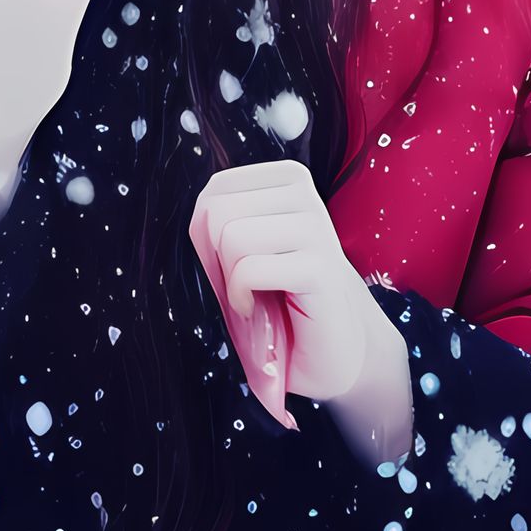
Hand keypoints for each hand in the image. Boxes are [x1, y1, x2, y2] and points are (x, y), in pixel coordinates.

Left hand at [188, 162, 411, 458]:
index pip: (217, 189)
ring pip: (232, 237)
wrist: (329, 350)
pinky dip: (240, 298)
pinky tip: (257, 310)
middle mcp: (305, 196)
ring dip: (230, 281)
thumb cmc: (277, 299)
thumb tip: (201, 212)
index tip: (235, 261)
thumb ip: (216, 223)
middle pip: (218, 210)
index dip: (208, 235)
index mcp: (288, 180)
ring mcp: (317, 230)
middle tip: (243, 284)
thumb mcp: (240, 251)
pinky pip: (249, 270)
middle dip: (217, 258)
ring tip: (254, 296)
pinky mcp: (320, 269)